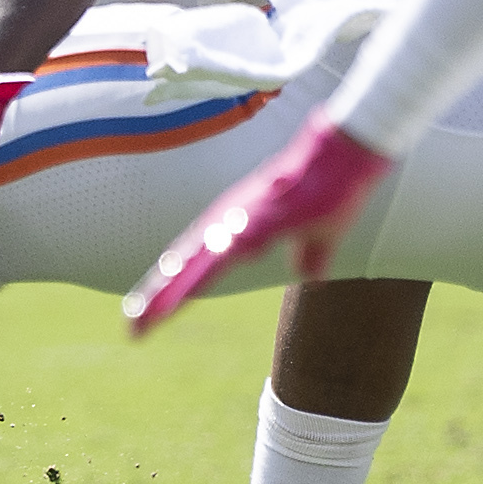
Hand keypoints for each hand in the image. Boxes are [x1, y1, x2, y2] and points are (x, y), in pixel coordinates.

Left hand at [123, 114, 392, 333]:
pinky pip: (232, 248)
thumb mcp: (321, 234)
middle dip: (159, 297)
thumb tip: (309, 274)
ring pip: (200, 258)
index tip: (149, 321)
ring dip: (174, 288)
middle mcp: (233, 219)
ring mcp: (246, 215)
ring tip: (150, 315)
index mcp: (240, 227)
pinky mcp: (266, 215)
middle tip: (133, 330)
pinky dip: (209, 267)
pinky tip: (194, 286)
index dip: (172, 292)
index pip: (197, 265)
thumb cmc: (333, 189)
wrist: (349, 152)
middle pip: (187, 264)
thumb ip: (310, 254)